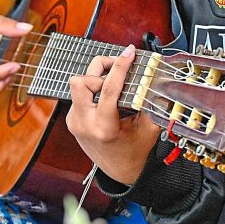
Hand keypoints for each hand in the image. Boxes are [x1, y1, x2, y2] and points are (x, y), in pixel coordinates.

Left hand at [66, 44, 161, 185]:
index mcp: (103, 128)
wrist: (119, 171)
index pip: (108, 89)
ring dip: (96, 78)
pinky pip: (79, 94)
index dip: (120, 66)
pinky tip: (107, 94)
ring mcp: (74, 121)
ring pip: (77, 84)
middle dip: (100, 70)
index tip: (129, 52)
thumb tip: (152, 76)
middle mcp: (84, 123)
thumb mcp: (148, 129)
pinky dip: (94, 89)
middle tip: (119, 69)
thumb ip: (149, 103)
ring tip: (114, 80)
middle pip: (81, 81)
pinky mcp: (72, 118)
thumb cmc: (134, 152)